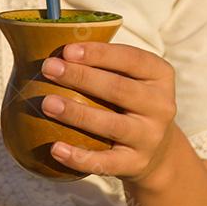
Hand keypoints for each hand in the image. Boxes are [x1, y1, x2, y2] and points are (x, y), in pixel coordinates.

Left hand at [39, 41, 177, 189]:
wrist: (157, 151)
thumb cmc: (128, 101)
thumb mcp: (129, 77)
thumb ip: (100, 63)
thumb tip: (45, 42)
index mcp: (159, 76)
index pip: (131, 59)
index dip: (99, 53)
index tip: (67, 50)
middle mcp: (161, 106)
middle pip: (118, 89)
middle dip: (81, 77)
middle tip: (48, 68)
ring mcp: (150, 137)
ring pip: (112, 125)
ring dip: (77, 113)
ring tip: (47, 103)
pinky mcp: (136, 164)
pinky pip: (106, 162)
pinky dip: (79, 157)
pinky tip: (55, 148)